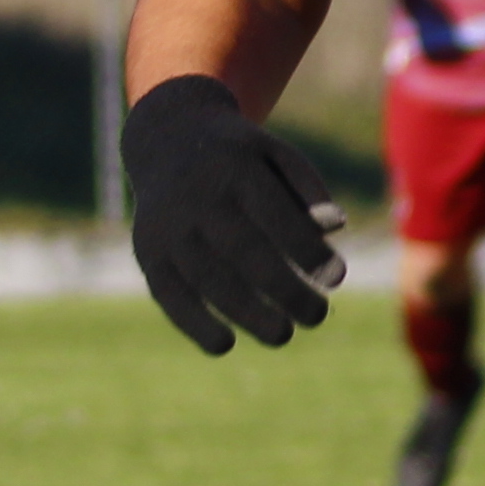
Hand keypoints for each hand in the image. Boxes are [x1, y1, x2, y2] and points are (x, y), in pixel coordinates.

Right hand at [125, 73, 348, 352]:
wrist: (167, 140)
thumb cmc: (239, 158)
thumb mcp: (276, 155)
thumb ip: (308, 188)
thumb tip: (335, 227)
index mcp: (235, 168)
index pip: (276, 215)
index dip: (308, 250)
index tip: (337, 277)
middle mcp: (196, 196)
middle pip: (244, 251)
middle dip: (284, 289)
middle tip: (318, 315)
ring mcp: (168, 226)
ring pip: (207, 278)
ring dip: (246, 313)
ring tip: (283, 335)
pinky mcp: (147, 250)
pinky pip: (168, 293)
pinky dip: (193, 323)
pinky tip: (224, 345)